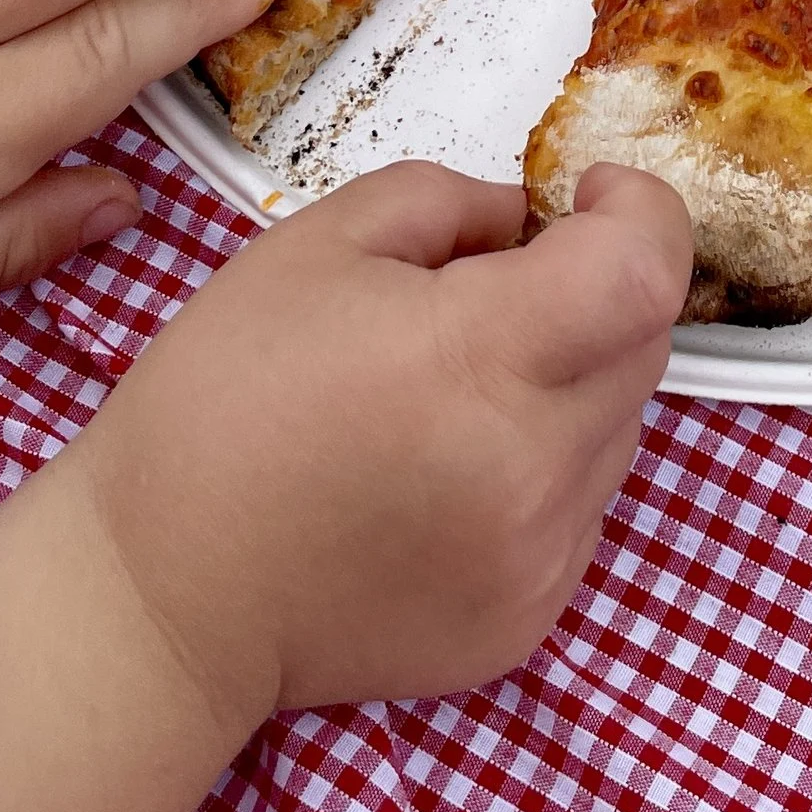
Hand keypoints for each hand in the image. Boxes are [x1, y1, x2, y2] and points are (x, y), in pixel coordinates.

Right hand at [63, 159, 693, 715]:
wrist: (164, 594)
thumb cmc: (221, 400)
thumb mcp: (314, 246)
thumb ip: (445, 202)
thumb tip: (526, 218)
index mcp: (479, 356)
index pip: (646, 270)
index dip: (641, 211)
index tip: (589, 193)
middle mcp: (534, 465)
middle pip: (642, 343)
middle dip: (595, 291)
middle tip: (497, 290)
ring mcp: (541, 555)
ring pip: (618, 427)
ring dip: (569, 381)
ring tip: (455, 390)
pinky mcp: (530, 618)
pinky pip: (582, 510)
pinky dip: (545, 467)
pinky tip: (448, 470)